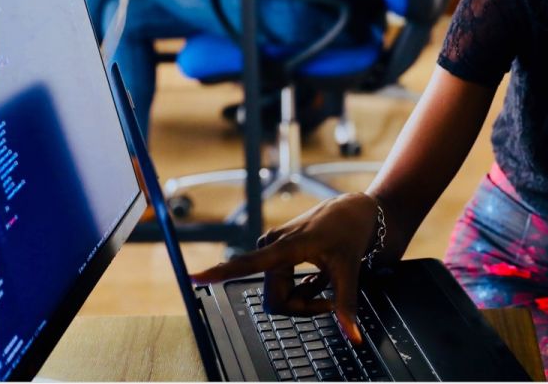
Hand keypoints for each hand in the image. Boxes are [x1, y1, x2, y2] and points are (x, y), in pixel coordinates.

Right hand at [190, 192, 380, 343]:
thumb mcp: (350, 269)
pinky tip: (317, 275)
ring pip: (279, 296)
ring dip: (304, 297)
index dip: (220, 272)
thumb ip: (346, 304)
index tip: (194, 277)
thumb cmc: (349, 233)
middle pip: (276, 300)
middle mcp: (272, 245)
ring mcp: (272, 248)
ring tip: (324, 279)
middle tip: (329, 300)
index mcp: (286, 246)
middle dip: (303, 307)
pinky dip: (302, 288)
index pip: (249, 263)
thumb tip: (353, 336)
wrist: (353, 210)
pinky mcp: (274, 251)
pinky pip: (281, 286)